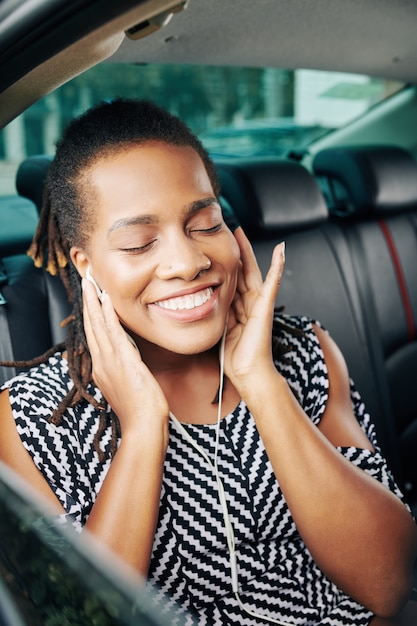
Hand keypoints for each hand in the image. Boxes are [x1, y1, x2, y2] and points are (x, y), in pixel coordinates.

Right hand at [82, 279, 168, 436]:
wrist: (143, 427)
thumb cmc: (140, 412)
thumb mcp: (128, 387)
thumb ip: (124, 370)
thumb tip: (128, 359)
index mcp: (101, 370)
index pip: (94, 336)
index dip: (91, 315)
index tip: (91, 298)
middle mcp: (101, 363)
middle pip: (90, 326)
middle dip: (88, 302)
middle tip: (86, 280)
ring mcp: (110, 362)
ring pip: (97, 325)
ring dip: (94, 301)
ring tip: (90, 281)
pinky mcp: (123, 361)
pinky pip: (113, 332)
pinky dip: (108, 314)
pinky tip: (106, 299)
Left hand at [224, 228, 284, 390]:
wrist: (249, 375)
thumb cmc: (236, 359)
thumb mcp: (220, 330)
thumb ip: (217, 315)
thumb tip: (201, 303)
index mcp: (239, 309)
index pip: (233, 280)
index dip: (228, 263)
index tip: (220, 245)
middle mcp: (250, 304)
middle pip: (243, 272)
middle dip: (238, 251)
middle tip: (233, 229)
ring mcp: (259, 305)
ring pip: (253, 273)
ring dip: (249, 252)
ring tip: (243, 232)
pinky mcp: (265, 309)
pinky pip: (271, 284)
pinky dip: (277, 267)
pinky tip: (281, 251)